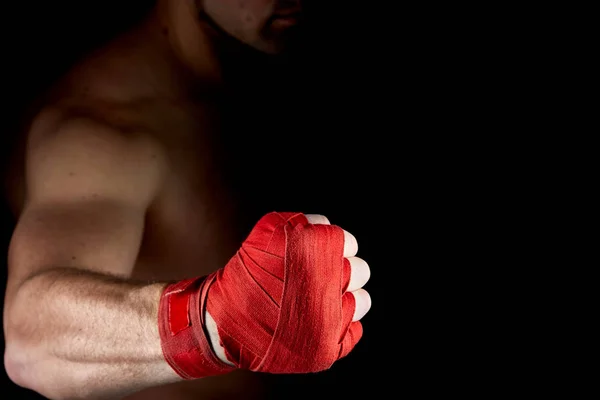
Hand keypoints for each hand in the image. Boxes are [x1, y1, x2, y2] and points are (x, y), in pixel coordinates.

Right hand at [206, 212, 370, 371]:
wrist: (222, 321)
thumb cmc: (248, 273)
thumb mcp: (271, 230)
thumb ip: (306, 223)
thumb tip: (331, 228)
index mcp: (316, 249)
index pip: (349, 242)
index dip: (333, 247)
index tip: (321, 254)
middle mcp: (327, 284)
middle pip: (361, 271)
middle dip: (341, 271)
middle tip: (319, 278)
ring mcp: (330, 320)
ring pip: (362, 301)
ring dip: (345, 298)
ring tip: (319, 301)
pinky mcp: (327, 348)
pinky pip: (355, 332)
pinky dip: (342, 326)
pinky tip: (319, 321)